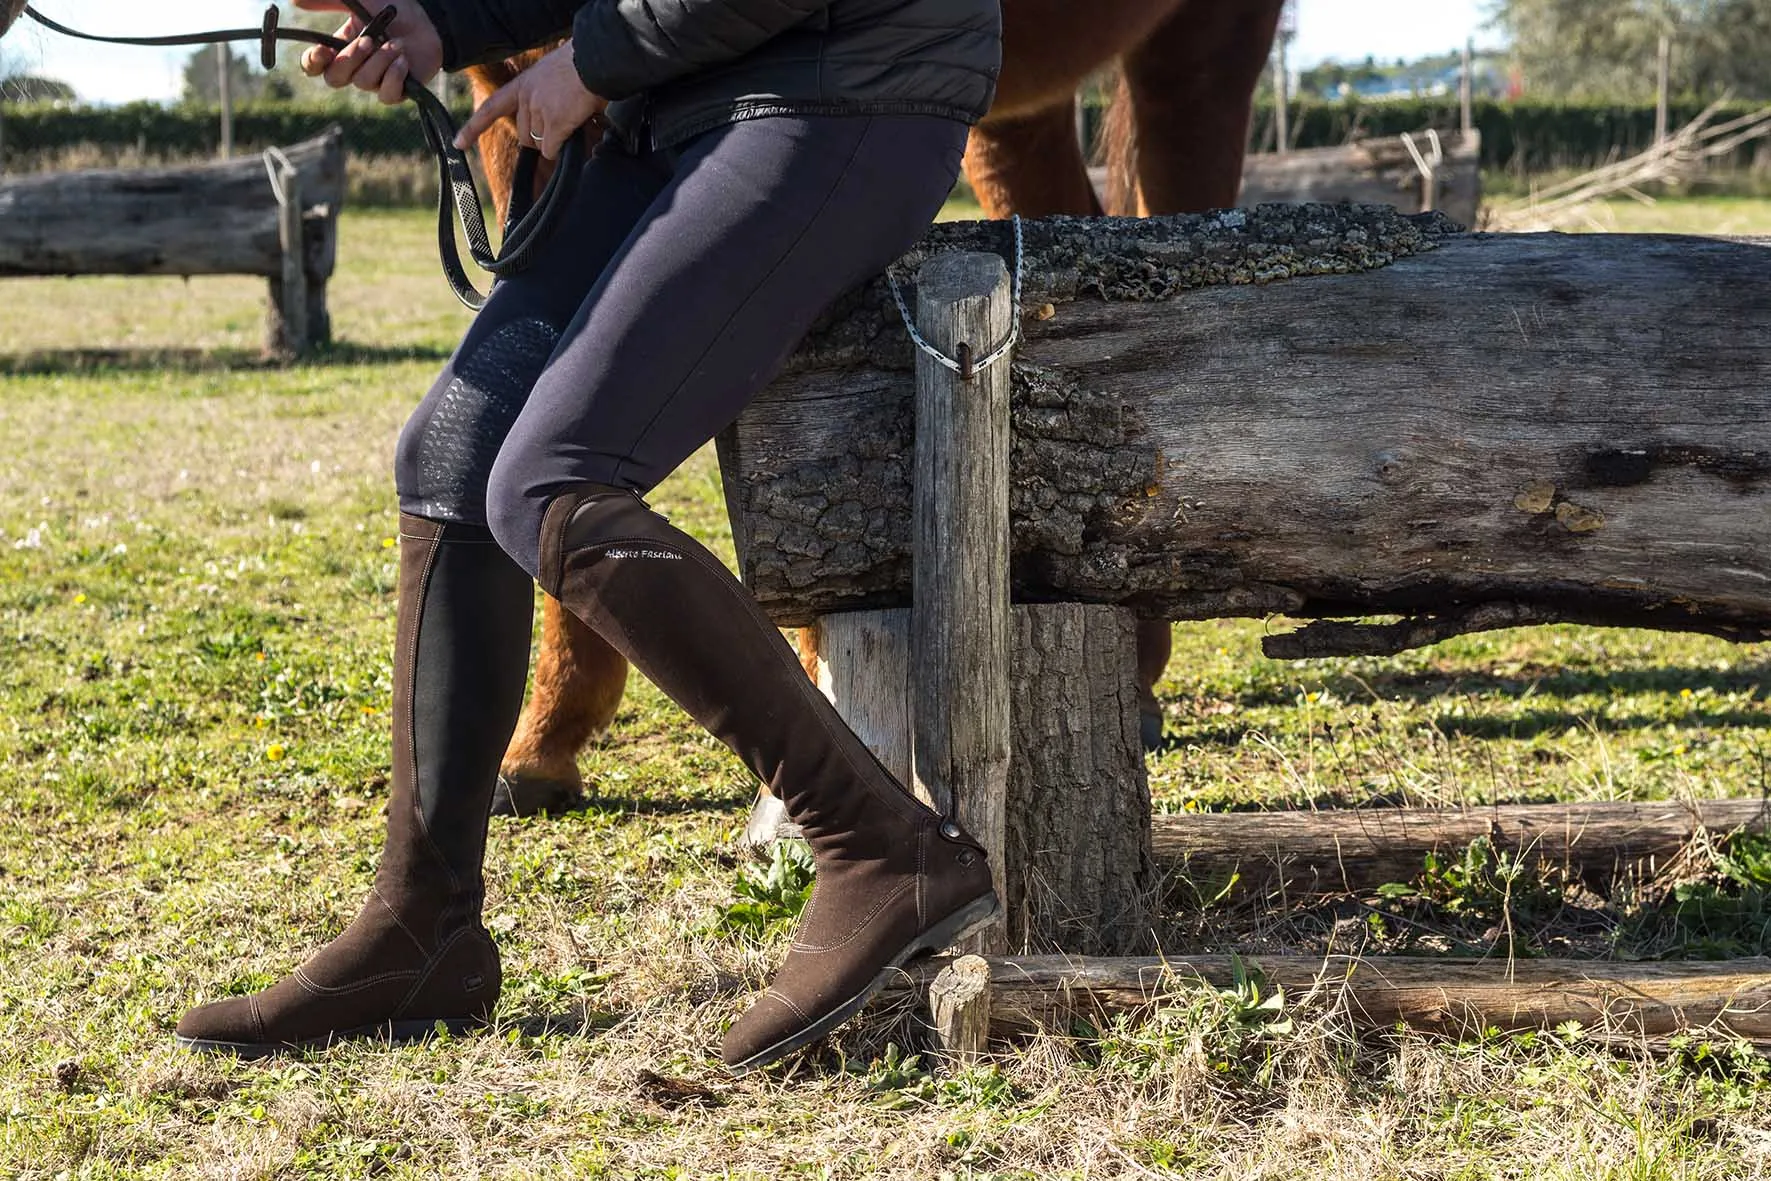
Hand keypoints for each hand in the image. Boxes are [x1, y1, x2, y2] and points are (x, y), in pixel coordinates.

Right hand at [292, 0, 443, 104]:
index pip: (314, 66)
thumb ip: (326, 0)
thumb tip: (292, 1)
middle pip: (334, 79)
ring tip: (396, 44)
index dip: (312, 63)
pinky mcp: (396, 90)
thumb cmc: (393, 8)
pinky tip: (404, 60)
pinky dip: (394, 77)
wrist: (430, 20)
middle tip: (369, 41)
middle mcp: (355, 66)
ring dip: (379, 61)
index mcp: (340, 45)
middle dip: (350, 59)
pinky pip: (385, 95)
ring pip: (362, 83)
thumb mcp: (356, 0)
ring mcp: (375, 80)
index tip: (321, 51)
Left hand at [454, 42, 607, 160]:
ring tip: (572, 119)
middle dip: (540, 137)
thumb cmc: (582, 65)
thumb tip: (551, 121)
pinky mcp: (554, 123)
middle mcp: (526, 98)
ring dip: (554, 140)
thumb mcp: (552, 76)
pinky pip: (551, 149)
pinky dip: (562, 147)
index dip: (473, 128)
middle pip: (524, 134)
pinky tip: (573, 131)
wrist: (596, 60)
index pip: (492, 107)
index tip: (458, 143)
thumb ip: (545, 95)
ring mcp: (539, 111)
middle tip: (561, 125)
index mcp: (524, 84)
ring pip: (540, 144)